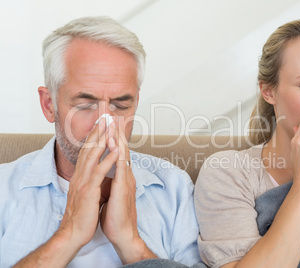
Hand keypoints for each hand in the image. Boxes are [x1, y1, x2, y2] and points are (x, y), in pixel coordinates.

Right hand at [56, 117, 118, 248]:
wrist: (74, 232)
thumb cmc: (83, 213)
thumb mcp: (87, 191)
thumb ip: (92, 179)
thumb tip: (98, 172)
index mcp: (82, 174)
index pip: (89, 149)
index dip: (95, 133)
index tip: (102, 120)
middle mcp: (81, 174)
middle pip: (90, 146)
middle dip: (98, 129)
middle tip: (105, 113)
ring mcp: (84, 181)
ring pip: (93, 155)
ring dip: (103, 138)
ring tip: (111, 124)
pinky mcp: (89, 190)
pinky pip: (99, 172)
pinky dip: (108, 160)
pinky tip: (116, 150)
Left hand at [100, 116, 155, 263]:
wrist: (122, 232)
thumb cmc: (116, 214)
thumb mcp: (112, 192)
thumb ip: (113, 180)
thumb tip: (110, 172)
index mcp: (122, 175)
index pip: (118, 151)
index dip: (113, 135)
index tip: (109, 121)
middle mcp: (126, 174)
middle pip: (121, 147)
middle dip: (117, 130)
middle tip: (112, 113)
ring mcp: (126, 180)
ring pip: (122, 153)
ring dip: (118, 136)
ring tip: (114, 121)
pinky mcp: (123, 188)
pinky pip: (121, 168)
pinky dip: (118, 154)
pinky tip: (115, 144)